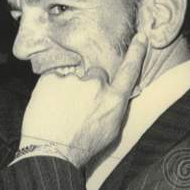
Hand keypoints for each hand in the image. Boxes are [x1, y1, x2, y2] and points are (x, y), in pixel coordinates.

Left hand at [19, 34, 147, 167]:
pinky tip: (48, 106)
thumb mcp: (110, 130)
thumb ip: (114, 106)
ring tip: (59, 110)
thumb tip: (114, 93)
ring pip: (72, 77)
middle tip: (76, 104)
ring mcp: (73, 81)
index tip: (140, 36)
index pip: (129, 71)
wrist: (51, 153)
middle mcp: (96, 86)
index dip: (136, 52)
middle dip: (88, 83)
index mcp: (114, 100)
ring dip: (67, 88)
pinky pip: (53, 79)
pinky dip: (50, 90)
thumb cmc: (82, 147)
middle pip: (95, 73)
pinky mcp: (51, 79)